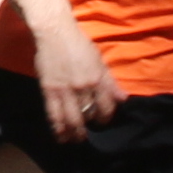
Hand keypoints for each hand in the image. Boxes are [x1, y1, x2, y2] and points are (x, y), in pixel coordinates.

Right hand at [35, 21, 118, 138]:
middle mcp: (83, 87)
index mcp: (97, 79)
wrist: (55, 33)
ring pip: (72, 119)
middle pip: (89, 115)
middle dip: (90, 127)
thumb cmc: (79, 44)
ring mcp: (65, 90)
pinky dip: (58, 128)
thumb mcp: (99, 61)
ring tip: (75, 139)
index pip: (106, 107)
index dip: (106, 117)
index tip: (102, 120)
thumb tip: (123, 99)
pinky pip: (54, 115)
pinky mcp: (49, 91)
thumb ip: (110, 82)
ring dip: (75, 133)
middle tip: (88, 133)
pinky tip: (60, 136)